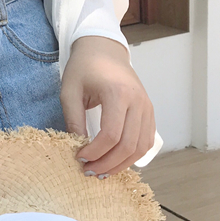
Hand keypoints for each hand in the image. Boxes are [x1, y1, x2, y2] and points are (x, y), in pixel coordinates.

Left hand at [60, 36, 156, 176]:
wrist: (104, 49)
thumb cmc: (84, 67)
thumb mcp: (70, 91)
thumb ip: (73, 120)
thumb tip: (77, 148)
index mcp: (118, 93)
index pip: (111, 135)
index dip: (95, 152)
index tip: (79, 157)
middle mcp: (138, 101)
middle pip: (128, 145)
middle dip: (108, 163)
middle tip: (89, 170)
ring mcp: (147, 106)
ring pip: (141, 147)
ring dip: (121, 164)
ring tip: (102, 171)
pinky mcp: (149, 111)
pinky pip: (146, 140)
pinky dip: (133, 155)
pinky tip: (115, 161)